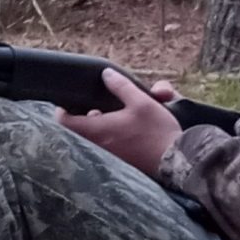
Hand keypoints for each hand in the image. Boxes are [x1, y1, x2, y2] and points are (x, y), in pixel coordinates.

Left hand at [57, 68, 183, 177]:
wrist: (176, 161)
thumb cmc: (157, 131)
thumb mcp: (141, 101)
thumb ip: (120, 86)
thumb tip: (105, 74)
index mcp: (97, 130)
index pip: (64, 122)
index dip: (63, 109)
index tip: (71, 101)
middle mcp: (97, 147)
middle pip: (78, 131)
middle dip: (85, 117)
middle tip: (98, 107)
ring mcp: (107, 158)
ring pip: (92, 140)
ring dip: (98, 127)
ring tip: (114, 117)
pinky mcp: (119, 165)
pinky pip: (104, 149)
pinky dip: (108, 139)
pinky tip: (125, 131)